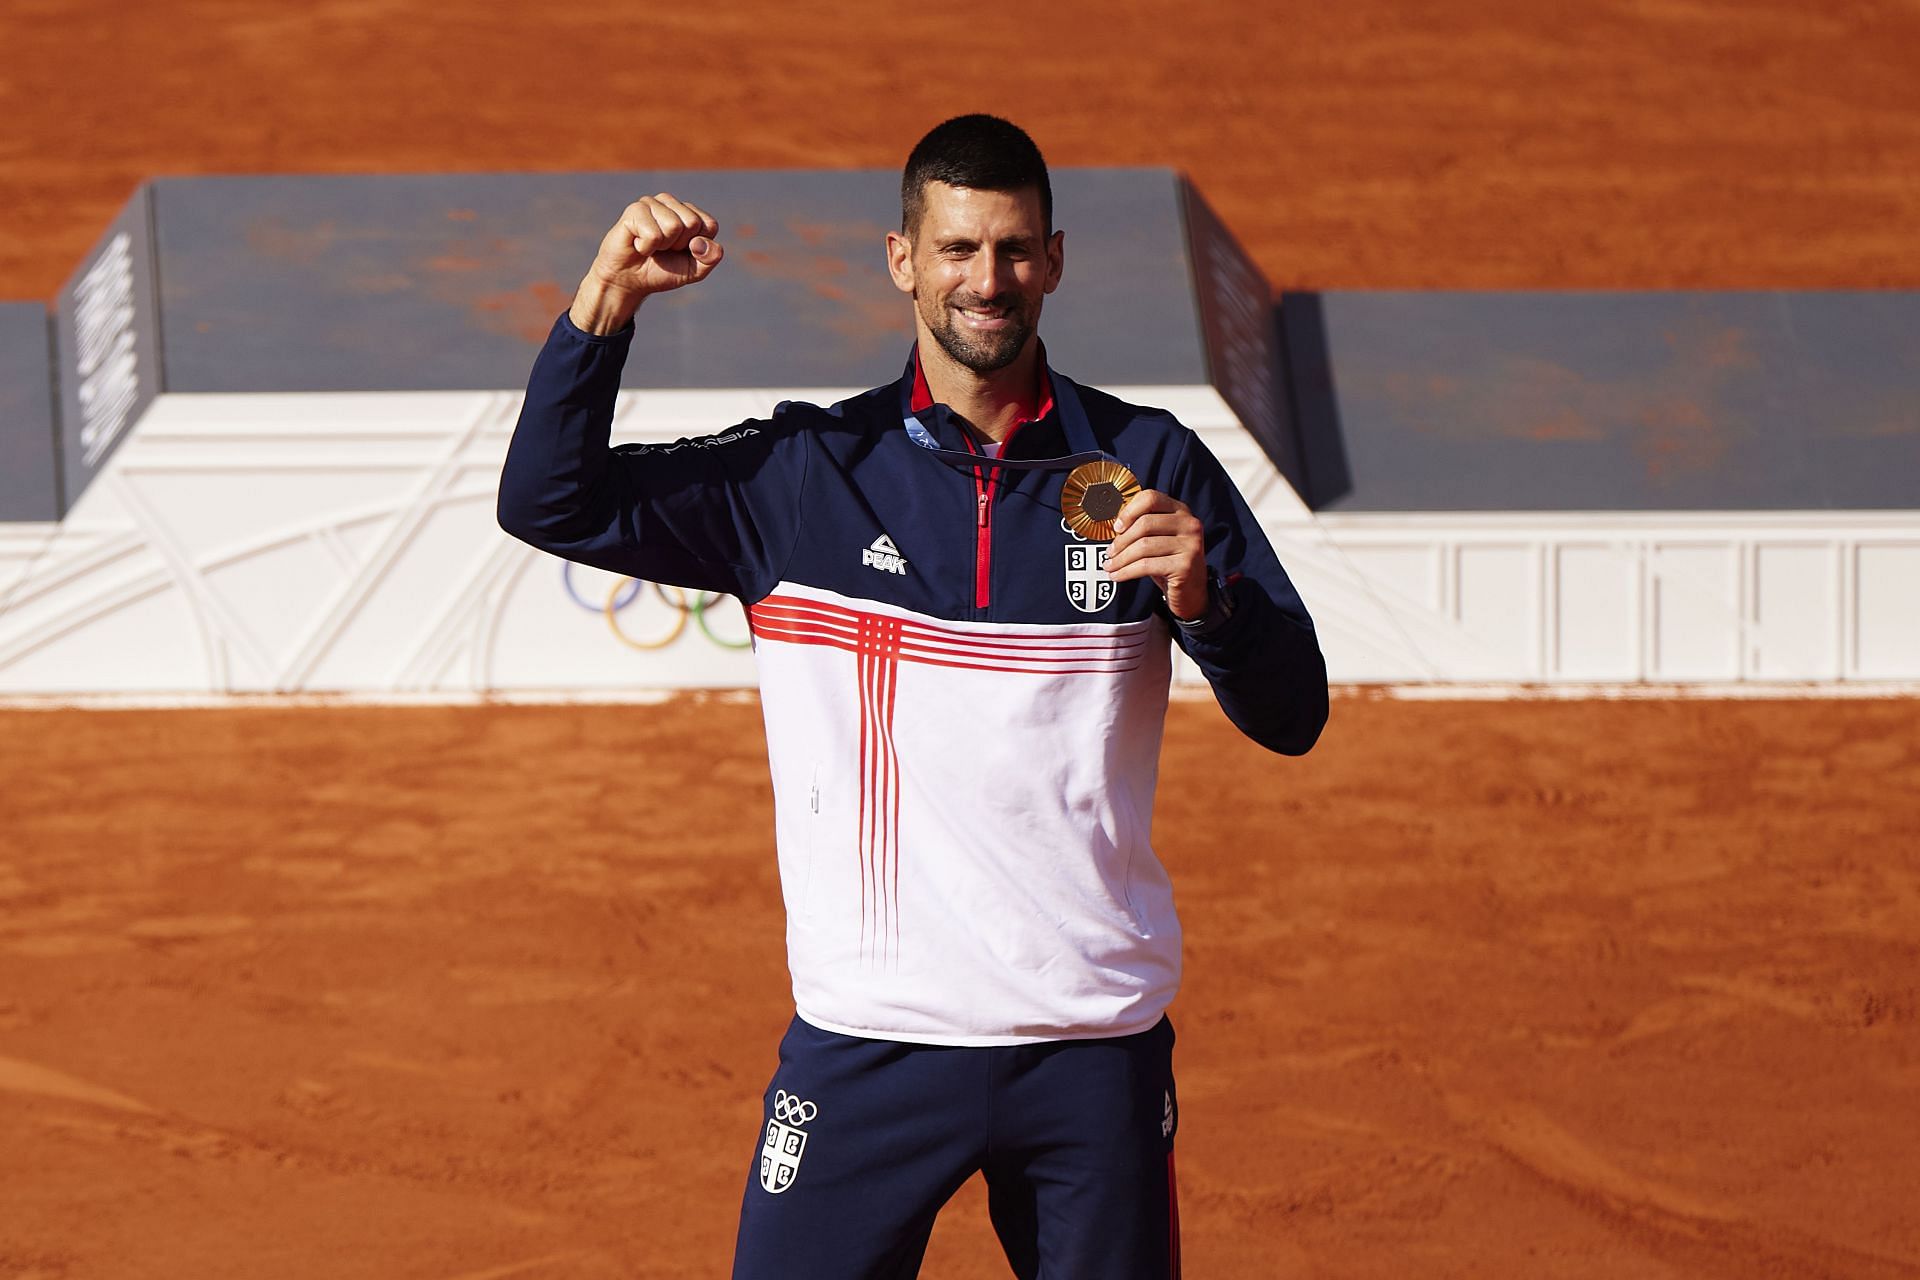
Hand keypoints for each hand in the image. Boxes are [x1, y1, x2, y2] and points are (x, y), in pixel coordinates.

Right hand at [569, 193, 724, 333]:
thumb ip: (710, 257)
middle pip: (692, 223)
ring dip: (662, 246)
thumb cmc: (662, 271)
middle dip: (679, 245)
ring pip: (674, 226)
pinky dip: (646, 248)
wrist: (629, 281)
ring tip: (650, 246)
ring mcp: (651, 203)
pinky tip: (637, 244)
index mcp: (689, 213)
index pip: (710, 225)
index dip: (698, 248)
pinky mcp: (634, 210)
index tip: (681, 252)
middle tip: (663, 250)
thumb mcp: (695, 270)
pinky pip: (654, 234)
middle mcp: (671, 203)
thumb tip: (700, 242)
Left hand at [1105, 490, 1208, 620]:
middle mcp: (1189, 524)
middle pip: (1145, 523)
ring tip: (1109, 566)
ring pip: (1143, 546)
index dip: (1129, 511)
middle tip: (1109, 553)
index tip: (1116, 527)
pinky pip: (1146, 565)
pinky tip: (1117, 576)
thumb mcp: (1158, 538)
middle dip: (1121, 540)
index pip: (1150, 498)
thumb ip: (1142, 526)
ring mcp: (1190, 545)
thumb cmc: (1168, 561)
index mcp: (1181, 510)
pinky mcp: (1185, 566)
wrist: (1191, 592)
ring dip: (1121, 558)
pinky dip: (1126, 572)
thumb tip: (1112, 524)